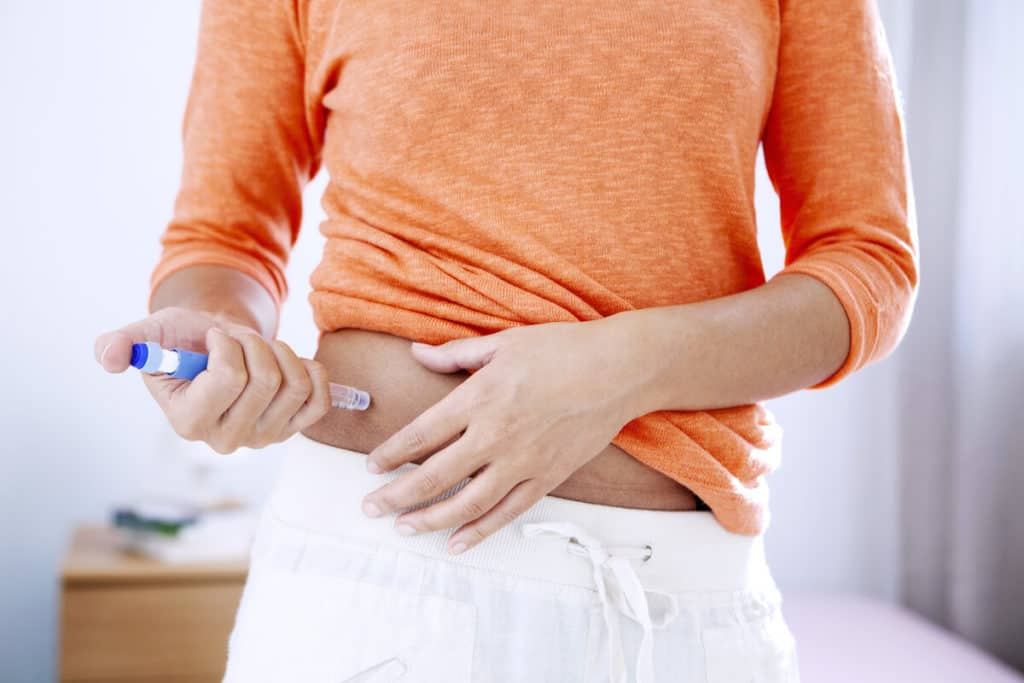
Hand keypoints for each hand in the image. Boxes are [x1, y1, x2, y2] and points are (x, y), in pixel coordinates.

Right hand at [94, 306, 330, 453]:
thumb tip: (107, 357)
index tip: (213, 336)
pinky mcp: (293, 428)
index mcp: (188, 422)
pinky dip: (311, 371)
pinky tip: (289, 363)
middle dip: (255, 343)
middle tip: (239, 340)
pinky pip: (320, 400)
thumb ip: (121, 344)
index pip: (229, 377)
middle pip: (266, 380)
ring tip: (259, 350)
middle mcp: (227, 440)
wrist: (217, 347)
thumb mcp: (150, 335)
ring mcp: (264, 437)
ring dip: (282, 351)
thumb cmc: (183, 341)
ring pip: (296, 384)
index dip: (228, 343)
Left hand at [360, 318, 648, 554]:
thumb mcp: (503, 343)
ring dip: (430, 519)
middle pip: (434, 475)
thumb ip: (456, 354)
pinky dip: (480, 532)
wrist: (617, 370)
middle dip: (396, 495)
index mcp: (478, 398)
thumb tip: (416, 352)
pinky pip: (507, 513)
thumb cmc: (561, 349)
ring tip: (404, 528)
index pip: (421, 434)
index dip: (391, 454)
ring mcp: (521, 462)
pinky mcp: (546, 478)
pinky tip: (456, 543)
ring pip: (466, 503)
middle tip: (370, 509)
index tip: (371, 467)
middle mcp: (495, 435)